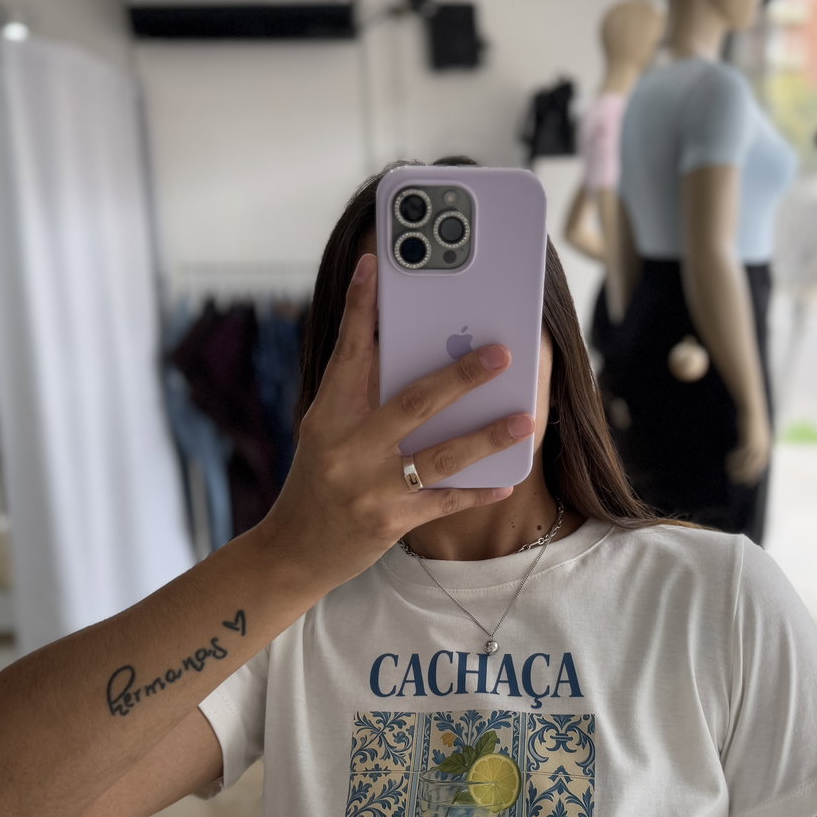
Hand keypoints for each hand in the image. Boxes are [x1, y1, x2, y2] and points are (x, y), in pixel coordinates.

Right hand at [257, 253, 530, 594]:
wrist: (292, 551)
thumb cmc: (319, 482)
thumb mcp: (327, 433)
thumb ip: (362, 399)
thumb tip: (416, 357)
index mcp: (328, 415)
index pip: (348, 352)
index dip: (361, 307)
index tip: (374, 265)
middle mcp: (347, 447)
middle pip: (413, 401)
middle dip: (462, 376)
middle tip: (501, 353)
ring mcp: (369, 486)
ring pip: (441, 455)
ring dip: (487, 436)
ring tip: (525, 418)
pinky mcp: (388, 522)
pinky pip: (445, 502)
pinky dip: (477, 491)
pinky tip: (507, 480)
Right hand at [726, 403, 771, 485]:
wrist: (752, 410)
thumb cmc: (752, 421)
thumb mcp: (755, 434)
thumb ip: (754, 443)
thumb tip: (749, 451)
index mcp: (766, 447)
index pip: (761, 465)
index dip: (755, 475)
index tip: (749, 482)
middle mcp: (763, 448)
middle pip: (754, 466)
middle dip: (745, 474)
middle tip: (736, 479)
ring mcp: (756, 445)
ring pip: (747, 462)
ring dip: (737, 468)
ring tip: (729, 471)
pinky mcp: (749, 441)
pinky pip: (741, 455)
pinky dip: (735, 459)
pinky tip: (728, 459)